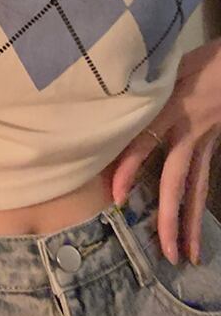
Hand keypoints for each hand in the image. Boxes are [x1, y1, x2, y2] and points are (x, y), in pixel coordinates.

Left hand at [108, 38, 220, 267]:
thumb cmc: (200, 59)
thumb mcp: (167, 65)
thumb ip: (139, 81)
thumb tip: (104, 84)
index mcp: (170, 111)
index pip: (144, 143)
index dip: (131, 169)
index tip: (118, 195)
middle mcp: (187, 132)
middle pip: (176, 179)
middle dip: (169, 216)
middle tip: (162, 251)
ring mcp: (203, 142)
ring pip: (195, 188)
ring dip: (189, 223)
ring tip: (185, 256)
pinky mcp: (211, 145)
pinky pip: (203, 180)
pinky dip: (197, 205)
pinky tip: (194, 228)